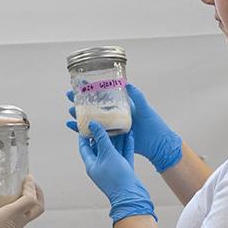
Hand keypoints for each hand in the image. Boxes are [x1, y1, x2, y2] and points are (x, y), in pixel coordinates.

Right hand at [0, 175, 44, 227]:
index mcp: (11, 215)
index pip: (31, 199)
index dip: (31, 186)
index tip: (27, 177)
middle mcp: (18, 222)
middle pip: (39, 207)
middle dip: (38, 193)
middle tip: (30, 184)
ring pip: (33, 214)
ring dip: (32, 201)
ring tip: (21, 191)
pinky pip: (24, 219)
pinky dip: (24, 209)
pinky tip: (11, 204)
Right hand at [68, 85, 182, 171]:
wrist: (158, 144)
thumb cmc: (153, 125)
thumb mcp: (145, 108)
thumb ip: (137, 97)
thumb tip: (127, 83)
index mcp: (121, 105)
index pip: (103, 95)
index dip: (91, 89)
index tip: (80, 84)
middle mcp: (115, 115)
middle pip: (93, 106)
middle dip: (80, 101)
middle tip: (69, 97)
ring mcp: (112, 126)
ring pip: (91, 119)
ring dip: (79, 115)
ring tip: (70, 111)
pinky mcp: (110, 138)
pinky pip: (94, 133)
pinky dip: (82, 130)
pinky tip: (74, 127)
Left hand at [76, 122, 155, 223]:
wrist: (132, 197)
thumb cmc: (116, 176)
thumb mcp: (107, 154)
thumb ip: (101, 138)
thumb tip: (92, 123)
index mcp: (91, 164)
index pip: (84, 147)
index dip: (84, 135)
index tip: (85, 123)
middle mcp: (101, 166)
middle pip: (100, 146)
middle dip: (103, 133)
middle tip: (105, 120)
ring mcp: (113, 168)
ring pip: (114, 150)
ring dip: (117, 138)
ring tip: (120, 124)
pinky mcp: (124, 170)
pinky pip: (124, 154)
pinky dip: (127, 145)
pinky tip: (130, 134)